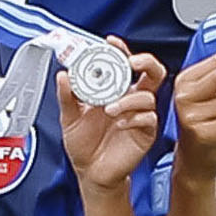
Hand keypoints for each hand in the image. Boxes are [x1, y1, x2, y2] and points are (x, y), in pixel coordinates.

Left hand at [61, 50, 164, 191]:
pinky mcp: (145, 133)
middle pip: (152, 72)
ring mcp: (140, 116)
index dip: (121, 50)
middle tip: (130, 62)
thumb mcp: (69, 117)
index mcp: (114, 91)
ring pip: (148, 96)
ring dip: (128, 99)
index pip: (124, 64)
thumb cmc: (84, 144)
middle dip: (145, 62)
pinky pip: (148, 119)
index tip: (111, 43)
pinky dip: (133, 118)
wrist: (90, 173)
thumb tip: (63, 76)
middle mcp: (131, 99)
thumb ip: (66, 97)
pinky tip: (119, 124)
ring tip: (109, 108)